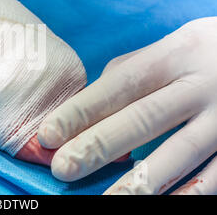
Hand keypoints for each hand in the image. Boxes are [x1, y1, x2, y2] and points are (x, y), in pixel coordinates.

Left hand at [38, 17, 216, 193]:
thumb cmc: (199, 55)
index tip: (48, 134)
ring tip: (105, 200)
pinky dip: (187, 194)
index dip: (82, 110)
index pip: (119, 84)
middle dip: (99, 145)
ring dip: (138, 181)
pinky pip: (215, 174)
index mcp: (174, 55)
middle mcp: (200, 85)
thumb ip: (128, 73)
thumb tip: (83, 105)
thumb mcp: (168, 49)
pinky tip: (155, 204)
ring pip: (180, 152)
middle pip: (144, 118)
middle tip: (62, 168)